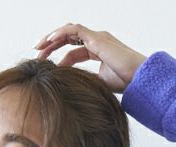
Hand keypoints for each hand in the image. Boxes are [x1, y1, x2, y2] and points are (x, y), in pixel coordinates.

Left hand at [33, 24, 147, 93]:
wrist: (138, 78)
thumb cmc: (125, 81)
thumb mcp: (99, 83)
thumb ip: (86, 80)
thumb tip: (71, 86)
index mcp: (97, 51)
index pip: (73, 51)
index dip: (59, 58)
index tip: (46, 67)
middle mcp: (96, 41)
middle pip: (68, 39)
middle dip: (51, 45)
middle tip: (36, 54)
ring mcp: (97, 38)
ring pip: (68, 31)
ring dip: (52, 38)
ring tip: (38, 47)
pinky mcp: (97, 38)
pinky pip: (74, 30)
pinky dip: (60, 33)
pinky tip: (49, 41)